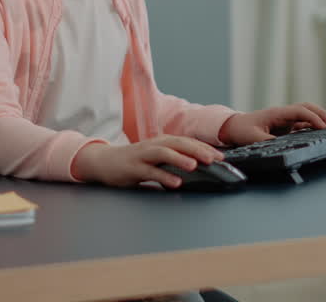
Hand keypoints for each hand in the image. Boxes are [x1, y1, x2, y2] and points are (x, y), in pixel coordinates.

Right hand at [72, 136, 223, 188]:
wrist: (105, 162)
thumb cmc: (134, 161)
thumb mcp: (156, 158)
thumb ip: (174, 160)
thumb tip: (198, 166)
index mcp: (162, 142)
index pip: (187, 142)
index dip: (204, 148)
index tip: (221, 156)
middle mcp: (154, 145)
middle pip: (178, 144)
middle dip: (197, 150)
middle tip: (214, 159)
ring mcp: (143, 155)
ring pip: (164, 153)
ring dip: (180, 159)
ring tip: (195, 166)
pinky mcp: (133, 168)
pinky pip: (150, 172)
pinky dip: (164, 177)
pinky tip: (175, 183)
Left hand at [218, 103, 325, 145]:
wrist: (232, 127)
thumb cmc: (241, 130)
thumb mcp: (252, 138)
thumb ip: (267, 141)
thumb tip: (281, 146)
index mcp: (276, 113)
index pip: (299, 111)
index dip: (312, 118)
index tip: (322, 127)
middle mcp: (283, 114)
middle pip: (306, 108)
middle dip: (321, 114)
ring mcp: (285, 119)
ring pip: (306, 114)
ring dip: (319, 118)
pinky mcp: (285, 126)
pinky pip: (302, 123)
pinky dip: (313, 125)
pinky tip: (322, 131)